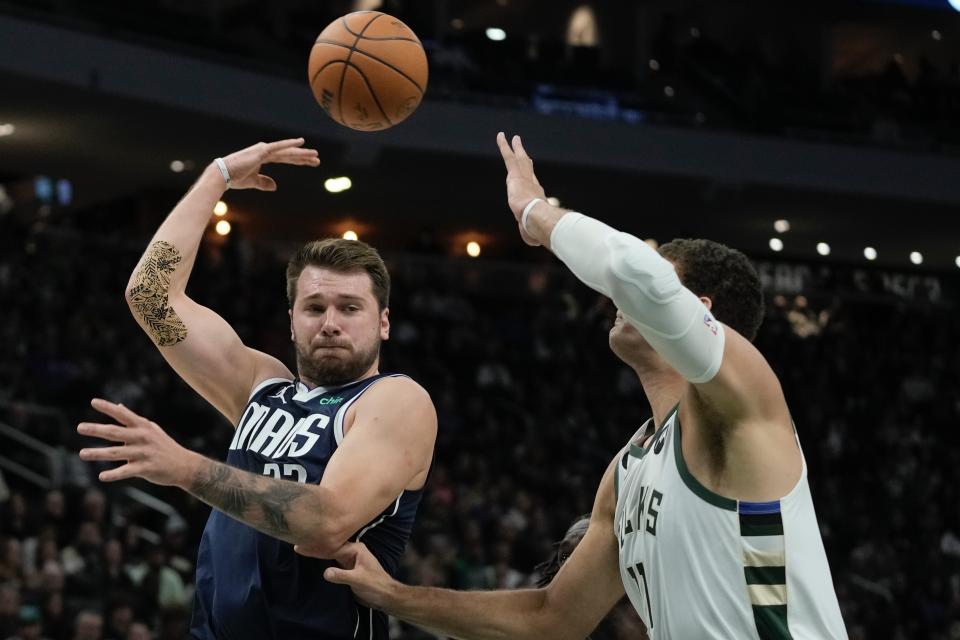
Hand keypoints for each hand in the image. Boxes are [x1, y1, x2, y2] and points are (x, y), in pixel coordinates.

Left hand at [78, 399, 196, 487]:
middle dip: (97, 429)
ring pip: (116, 453)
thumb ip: (134, 420)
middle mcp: (142, 438)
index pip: (123, 414)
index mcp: (143, 427)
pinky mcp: (146, 468)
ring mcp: (144, 453)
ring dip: (97, 453)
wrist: (184, 465)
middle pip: (115, 432)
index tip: (93, 402)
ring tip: (82, 454)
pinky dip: (114, 475)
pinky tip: (101, 476)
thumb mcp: (152, 430)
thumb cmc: (164, 446)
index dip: (108, 408)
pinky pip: (126, 471)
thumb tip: (118, 406)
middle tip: (80, 427)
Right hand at [217, 138, 319, 190]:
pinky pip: (279, 147)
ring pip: (287, 152)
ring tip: (315, 155)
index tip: (311, 163)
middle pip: (289, 154)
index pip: (286, 158)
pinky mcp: (262, 151)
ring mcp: (264, 150)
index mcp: (264, 157)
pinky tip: (301, 142)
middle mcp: (266, 151)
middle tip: (317, 160)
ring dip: (302, 153)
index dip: (299, 160)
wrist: (223, 174)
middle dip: (304, 157)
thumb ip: (264, 182)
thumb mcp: (253, 182)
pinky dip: (290, 144)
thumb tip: (275, 186)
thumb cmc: (235, 177)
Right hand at [297, 541, 396, 609]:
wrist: (385, 596)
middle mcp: (352, 552)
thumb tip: (325, 572)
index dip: (317, 547)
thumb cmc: (375, 585)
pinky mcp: (347, 569)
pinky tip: (313, 560)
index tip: (300, 545)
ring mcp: (349, 560)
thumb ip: (343, 575)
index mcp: (356, 549)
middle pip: (330, 548)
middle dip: (315, 546)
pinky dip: (323, 561)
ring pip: (330, 554)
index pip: (333, 546)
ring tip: (301, 548)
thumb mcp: (359, 580)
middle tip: (296, 544)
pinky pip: (332, 563)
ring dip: (318, 553)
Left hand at [496, 132, 545, 245]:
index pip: (534, 186)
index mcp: (536, 198)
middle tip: (524, 152)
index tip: (532, 177)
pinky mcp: (514, 173)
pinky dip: (504, 145)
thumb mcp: (532, 232)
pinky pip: (508, 155)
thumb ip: (530, 234)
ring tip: (513, 138)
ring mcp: (524, 177)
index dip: (532, 180)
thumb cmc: (535, 227)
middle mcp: (532, 184)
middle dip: (526, 160)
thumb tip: (532, 240)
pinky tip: (501, 135)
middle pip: (529, 170)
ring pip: (520, 159)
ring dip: (516, 148)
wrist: (534, 217)